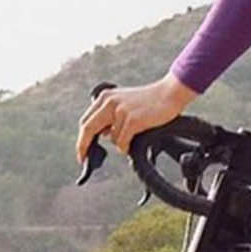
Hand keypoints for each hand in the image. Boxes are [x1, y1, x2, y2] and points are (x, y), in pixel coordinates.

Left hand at [75, 75, 198, 162]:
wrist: (169, 93)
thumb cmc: (149, 100)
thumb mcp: (124, 103)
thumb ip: (110, 117)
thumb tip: (102, 135)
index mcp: (105, 98)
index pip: (85, 120)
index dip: (81, 138)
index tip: (81, 151)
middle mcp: (110, 102)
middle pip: (88, 128)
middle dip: (83, 146)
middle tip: (84, 158)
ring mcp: (120, 110)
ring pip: (111, 138)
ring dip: (119, 143)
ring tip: (133, 135)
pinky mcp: (132, 119)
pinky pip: (122, 142)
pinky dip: (125, 146)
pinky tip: (133, 141)